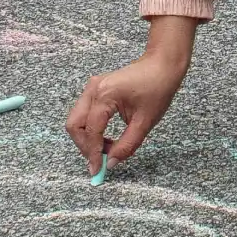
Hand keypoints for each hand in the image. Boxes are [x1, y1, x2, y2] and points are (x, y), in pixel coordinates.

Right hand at [65, 46, 190, 170]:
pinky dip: (90, 128)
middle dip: (84, 146)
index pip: (91, 131)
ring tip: (106, 149)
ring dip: (86, 138)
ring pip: (76, 120)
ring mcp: (92, 87)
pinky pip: (84, 113)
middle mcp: (93, 89)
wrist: (161, 65)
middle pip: (74, 125)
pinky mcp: (94, 89)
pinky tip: (105, 138)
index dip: (92, 154)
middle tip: (99, 161)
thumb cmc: (158, 89)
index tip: (97, 171)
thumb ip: (126, 145)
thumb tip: (111, 162)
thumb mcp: (145, 122)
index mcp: (105, 95)